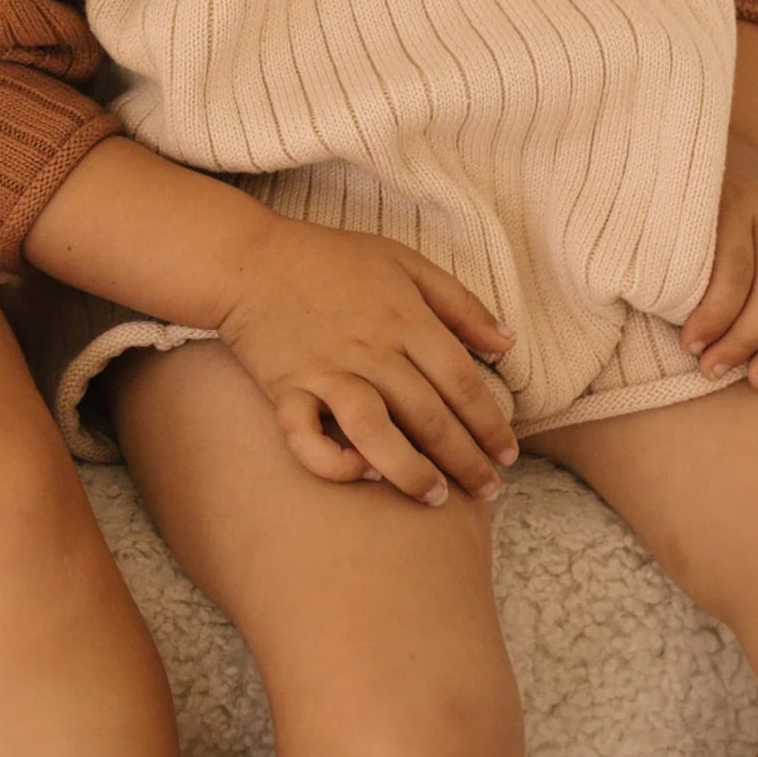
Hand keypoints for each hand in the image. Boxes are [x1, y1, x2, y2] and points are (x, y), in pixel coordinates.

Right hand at [217, 214, 518, 506]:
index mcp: (405, 318)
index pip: (463, 383)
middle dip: (467, 461)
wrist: (249, 258)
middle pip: (429, 416)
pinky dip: (333, 461)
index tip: (507, 454)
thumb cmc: (330, 258)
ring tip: (435, 498)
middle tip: (487, 491)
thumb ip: (459, 301)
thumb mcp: (403, 261)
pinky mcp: (286, 388)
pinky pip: (307, 437)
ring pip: (376, 433)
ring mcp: (327, 370)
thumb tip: (508, 344)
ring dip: (411, 473)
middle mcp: (371, 349)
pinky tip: (361, 473)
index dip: (491, 425)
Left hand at [680, 135, 757, 390]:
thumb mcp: (665, 199)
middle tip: (715, 372)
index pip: (731, 268)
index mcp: (734, 202)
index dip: (713, 313)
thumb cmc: (680, 188)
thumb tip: (633, 288)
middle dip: (745, 339)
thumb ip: (659, 237)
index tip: (690, 346)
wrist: (725, 148)